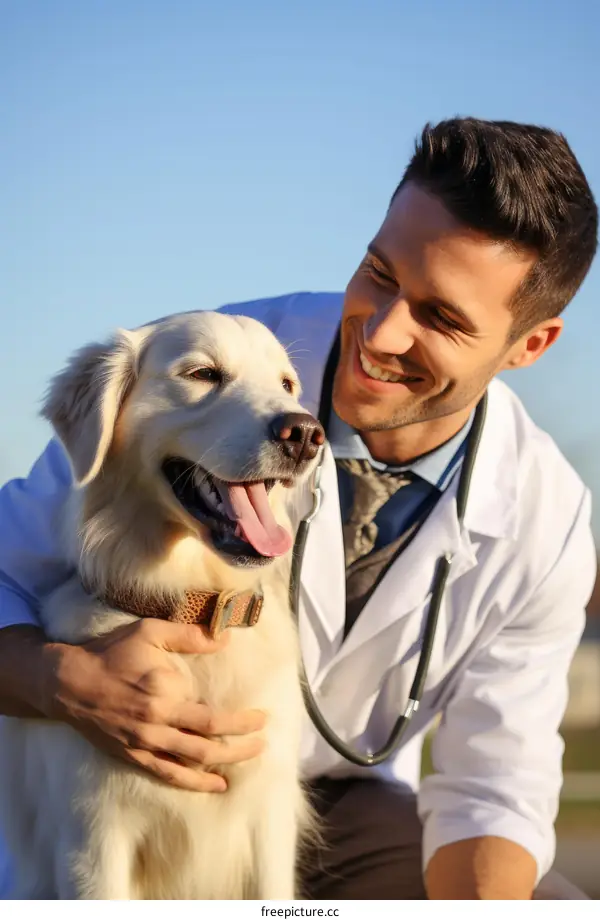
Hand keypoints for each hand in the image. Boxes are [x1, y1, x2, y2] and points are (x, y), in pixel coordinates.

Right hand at [39, 619, 266, 791]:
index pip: (212, 714)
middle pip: (209, 741)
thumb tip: (224, 638)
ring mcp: (144, 743)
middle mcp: (157, 721)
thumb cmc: (110, 653)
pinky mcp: (133, 756)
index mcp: (164, 691)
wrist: (68, 682)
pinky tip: (215, 784)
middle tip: (264, 740)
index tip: (261, 717)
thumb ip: (187, 635)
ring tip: (250, 760)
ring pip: (193, 761)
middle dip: (241, 744)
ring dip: (225, 764)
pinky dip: (194, 782)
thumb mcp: (149, 632)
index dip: (240, 720)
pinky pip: (168, 774)